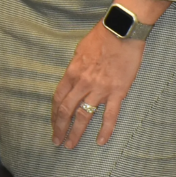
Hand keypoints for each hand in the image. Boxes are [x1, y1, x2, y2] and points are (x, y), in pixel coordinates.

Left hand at [52, 21, 146, 147]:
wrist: (122, 31)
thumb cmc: (101, 37)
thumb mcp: (80, 50)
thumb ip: (76, 67)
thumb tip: (74, 78)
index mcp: (72, 72)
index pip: (58, 98)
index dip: (54, 114)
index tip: (53, 124)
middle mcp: (82, 83)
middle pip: (66, 110)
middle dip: (60, 128)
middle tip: (57, 141)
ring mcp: (100, 89)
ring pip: (84, 116)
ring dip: (76, 132)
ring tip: (70, 145)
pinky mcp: (117, 92)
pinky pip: (110, 116)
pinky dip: (105, 130)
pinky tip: (101, 142)